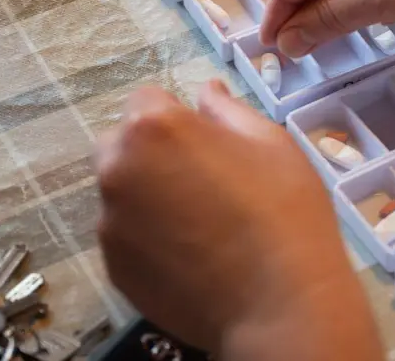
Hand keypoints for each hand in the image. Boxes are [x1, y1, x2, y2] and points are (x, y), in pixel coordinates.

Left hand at [94, 81, 381, 358]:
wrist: (278, 301)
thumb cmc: (284, 211)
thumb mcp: (271, 143)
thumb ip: (228, 111)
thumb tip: (206, 92)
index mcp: (154, 128)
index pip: (146, 98)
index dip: (177, 116)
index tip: (206, 140)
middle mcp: (118, 169)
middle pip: (121, 144)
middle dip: (151, 151)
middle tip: (201, 178)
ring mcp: (110, 222)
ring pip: (122, 192)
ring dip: (148, 195)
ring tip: (200, 222)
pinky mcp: (113, 266)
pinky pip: (125, 236)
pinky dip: (148, 238)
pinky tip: (191, 253)